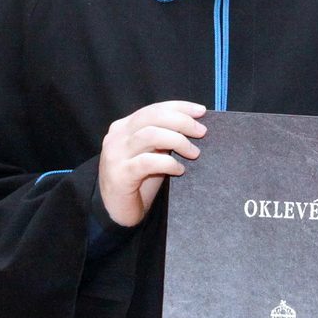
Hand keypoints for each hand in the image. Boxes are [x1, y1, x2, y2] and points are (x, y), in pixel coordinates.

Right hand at [97, 101, 205, 226]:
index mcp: (124, 127)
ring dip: (178, 141)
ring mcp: (116, 155)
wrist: (117, 210)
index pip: (154, 109)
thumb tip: (194, 125)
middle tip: (201, 132)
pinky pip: (148, 162)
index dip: (179, 107)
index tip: (201, 111)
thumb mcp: (151, 153)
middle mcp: (117, 137)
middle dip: (181, 121)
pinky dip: (168, 163)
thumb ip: (163, 137)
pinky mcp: (120, 175)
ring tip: (194, 153)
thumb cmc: (139, 181)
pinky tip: (179, 170)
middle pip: (152, 117)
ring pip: (150, 135)